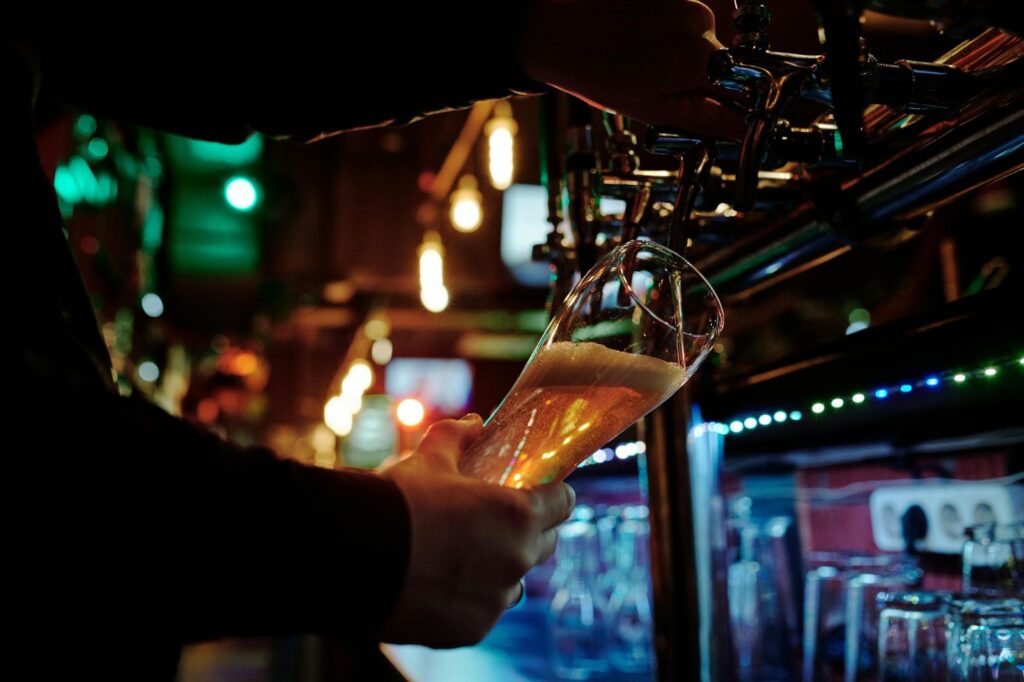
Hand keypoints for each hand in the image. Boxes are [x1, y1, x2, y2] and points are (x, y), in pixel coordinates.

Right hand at [378, 414, 574, 647]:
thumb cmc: (398, 502)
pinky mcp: (473, 629)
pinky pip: (486, 610)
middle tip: (499, 519)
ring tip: (469, 554)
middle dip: (530, 529)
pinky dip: (474, 597)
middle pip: (547, 543)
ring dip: (504, 566)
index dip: (552, 494)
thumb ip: (457, 437)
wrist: (355, 557)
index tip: (538, 491)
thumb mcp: (429, 459)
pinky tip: (444, 583)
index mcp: (518, 514)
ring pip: (517, 581)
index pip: (564, 502)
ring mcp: (496, 599)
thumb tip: (473, 423)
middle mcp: (517, 559)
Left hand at [519, 0, 744, 138]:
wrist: (558, 31)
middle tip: (655, 87)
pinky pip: (681, 21)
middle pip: (718, 62)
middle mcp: (701, 22)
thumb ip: (702, 117)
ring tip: (638, 61)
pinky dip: (665, 35)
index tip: (713, 114)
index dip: (726, 104)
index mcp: (699, 57)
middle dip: (695, 80)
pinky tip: (635, 40)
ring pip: (697, 41)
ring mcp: (687, 1)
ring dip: (678, 57)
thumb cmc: (597, 72)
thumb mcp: (651, 108)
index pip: (737, 87)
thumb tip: (739, 127)